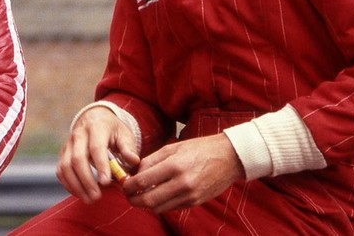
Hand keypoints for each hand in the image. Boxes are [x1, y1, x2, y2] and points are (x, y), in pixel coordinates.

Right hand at [56, 106, 139, 203]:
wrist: (94, 118)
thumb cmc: (112, 130)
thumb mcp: (124, 134)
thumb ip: (129, 148)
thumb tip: (133, 161)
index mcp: (97, 127)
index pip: (96, 147)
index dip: (100, 165)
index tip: (106, 182)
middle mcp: (79, 134)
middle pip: (77, 158)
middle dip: (86, 180)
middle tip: (97, 196)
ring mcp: (68, 144)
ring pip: (66, 166)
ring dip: (76, 185)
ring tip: (89, 199)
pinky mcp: (63, 153)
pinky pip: (60, 170)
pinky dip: (68, 184)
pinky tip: (80, 193)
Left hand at [122, 134, 243, 213]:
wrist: (229, 157)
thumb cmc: (200, 148)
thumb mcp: (173, 147)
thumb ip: (152, 160)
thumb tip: (135, 172)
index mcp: (174, 165)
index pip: (143, 182)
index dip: (129, 186)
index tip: (124, 185)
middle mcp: (182, 183)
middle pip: (149, 200)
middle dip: (134, 200)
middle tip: (129, 195)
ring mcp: (190, 195)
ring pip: (159, 207)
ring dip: (147, 203)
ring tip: (143, 195)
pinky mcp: (196, 202)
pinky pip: (172, 207)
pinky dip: (162, 204)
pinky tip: (159, 195)